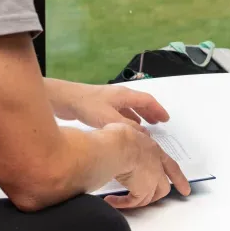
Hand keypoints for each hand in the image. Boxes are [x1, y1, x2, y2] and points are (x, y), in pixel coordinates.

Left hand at [50, 80, 170, 128]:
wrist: (63, 99)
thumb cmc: (86, 105)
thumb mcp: (109, 118)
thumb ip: (127, 127)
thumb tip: (145, 135)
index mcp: (124, 95)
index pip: (147, 100)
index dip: (158, 110)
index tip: (166, 120)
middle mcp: (119, 95)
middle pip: (140, 103)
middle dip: (151, 112)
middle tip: (160, 123)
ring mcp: (109, 100)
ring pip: (130, 107)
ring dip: (140, 116)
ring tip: (146, 126)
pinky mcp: (100, 105)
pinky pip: (120, 111)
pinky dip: (128, 118)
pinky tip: (125, 126)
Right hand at [101, 123, 190, 208]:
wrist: (117, 146)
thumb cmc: (120, 136)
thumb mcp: (131, 130)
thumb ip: (135, 134)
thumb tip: (134, 132)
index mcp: (154, 150)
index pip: (170, 167)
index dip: (178, 178)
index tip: (186, 190)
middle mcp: (156, 167)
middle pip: (163, 187)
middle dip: (156, 194)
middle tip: (148, 199)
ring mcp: (152, 180)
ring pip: (148, 197)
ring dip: (136, 200)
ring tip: (122, 200)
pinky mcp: (141, 190)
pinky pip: (133, 202)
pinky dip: (122, 203)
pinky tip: (111, 200)